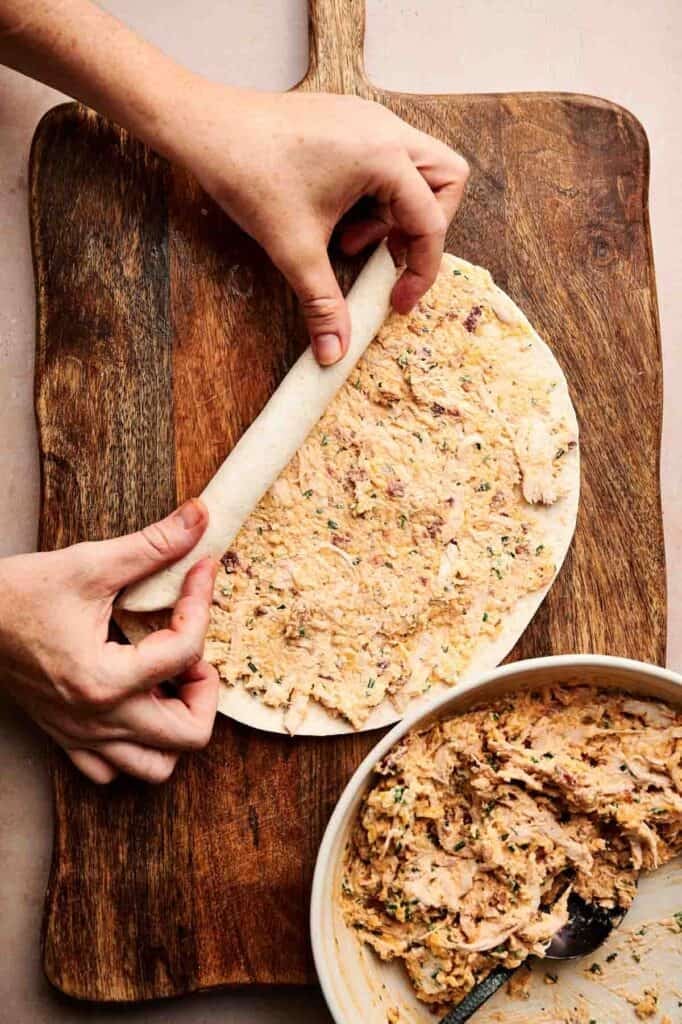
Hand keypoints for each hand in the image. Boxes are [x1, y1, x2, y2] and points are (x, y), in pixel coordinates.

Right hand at [0, 500, 218, 783]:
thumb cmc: (19, 593)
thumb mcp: (91, 563)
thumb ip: (153, 544)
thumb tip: (200, 516)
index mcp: (106, 678)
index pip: (187, 650)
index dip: (203, 602)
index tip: (201, 571)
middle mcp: (99, 718)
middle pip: (190, 732)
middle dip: (205, 686)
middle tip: (190, 647)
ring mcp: (82, 734)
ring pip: (157, 765)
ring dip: (177, 723)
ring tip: (168, 679)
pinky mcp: (67, 736)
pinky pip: (112, 769)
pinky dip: (136, 743)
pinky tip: (135, 700)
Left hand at [165, 87, 469, 364]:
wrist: (204, 127)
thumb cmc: (248, 171)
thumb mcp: (293, 249)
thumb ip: (322, 304)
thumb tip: (335, 352)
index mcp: (383, 155)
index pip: (431, 220)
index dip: (421, 270)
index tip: (397, 301)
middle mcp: (385, 129)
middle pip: (445, 181)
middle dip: (425, 228)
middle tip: (390, 258)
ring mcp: (368, 120)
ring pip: (417, 170)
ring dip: (394, 214)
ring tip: (349, 240)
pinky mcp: (350, 122)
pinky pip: (386, 161)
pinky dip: (375, 195)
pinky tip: (337, 218)